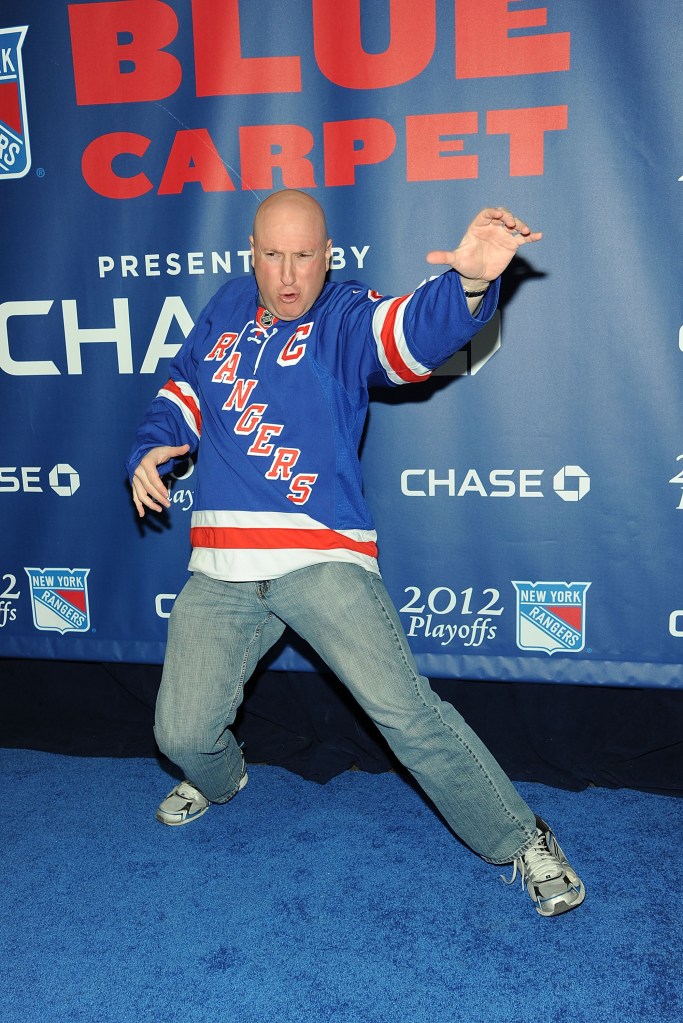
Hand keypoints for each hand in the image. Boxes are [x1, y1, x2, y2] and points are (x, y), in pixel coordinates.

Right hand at [131, 444, 189, 517]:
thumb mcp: (166, 449)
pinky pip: (135, 496)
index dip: (159, 488)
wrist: (142, 452)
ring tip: (159, 510)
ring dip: (149, 503)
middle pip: (148, 488)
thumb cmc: (155, 452)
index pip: (153, 478)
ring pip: (140, 494)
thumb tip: (187, 447)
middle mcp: (137, 471)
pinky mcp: (134, 484)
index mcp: (146, 463)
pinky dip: (137, 505)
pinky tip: (142, 514)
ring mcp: (134, 479)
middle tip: (168, 505)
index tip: (167, 495)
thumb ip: (176, 450)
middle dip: (158, 497)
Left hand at [426, 207, 541, 289]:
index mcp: (478, 226)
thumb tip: (427, 258)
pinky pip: (523, 238)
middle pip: (503, 215)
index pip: (486, 213)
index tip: (499, 215)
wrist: (476, 276)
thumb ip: (444, 257)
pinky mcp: (512, 245)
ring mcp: (503, 235)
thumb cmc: (465, 264)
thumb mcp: (455, 261)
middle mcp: (492, 227)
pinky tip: (539, 236)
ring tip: (524, 231)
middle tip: (511, 224)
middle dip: (508, 216)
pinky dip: (531, 236)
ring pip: (514, 225)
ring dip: (520, 225)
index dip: (493, 212)